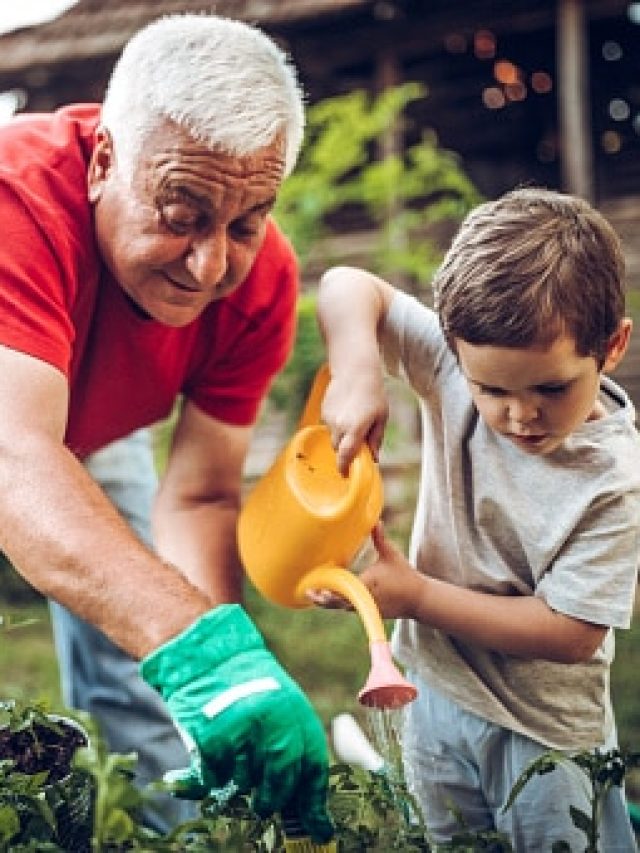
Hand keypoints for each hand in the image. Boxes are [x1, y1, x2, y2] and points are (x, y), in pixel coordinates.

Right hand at [140, 604, 332, 842]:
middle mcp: (274, 722)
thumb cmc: (244, 684)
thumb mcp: (279, 705)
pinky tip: (209, 759)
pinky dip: (211, 777)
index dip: (314, 802)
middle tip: (264, 803)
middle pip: (280, 783)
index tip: (319, 829)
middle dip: (272, 799)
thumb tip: (307, 804)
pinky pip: (215, 779)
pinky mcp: (212, 738)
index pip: (312, 767)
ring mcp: (243, 731)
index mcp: (296, 712)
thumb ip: (291, 746)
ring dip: (238, 782)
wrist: (206, 655)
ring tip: (231, 759)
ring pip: (245, 783)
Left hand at [308, 524, 422, 619]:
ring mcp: (367, 608)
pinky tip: (329, 598)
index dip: (328, 591)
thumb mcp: (391, 554)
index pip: (343, 590)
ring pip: (342, 607)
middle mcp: (364, 599)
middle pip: (337, 602)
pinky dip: (340, 603)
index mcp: (366, 584)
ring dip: (329, 602)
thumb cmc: (405, 575)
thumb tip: (376, 521)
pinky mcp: (369, 612)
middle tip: (308, 593)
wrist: (419, 599)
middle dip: (322, 599)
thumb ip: (380, 539)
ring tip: (314, 595)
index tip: (315, 589)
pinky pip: (350, 608)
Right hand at [322, 371, 387, 474]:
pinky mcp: (324, 411)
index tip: (346, 475)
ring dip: (342, 436)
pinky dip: (337, 425)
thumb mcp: (381, 417)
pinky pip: (329, 425)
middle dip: (346, 450)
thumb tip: (375, 459)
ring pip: (334, 437)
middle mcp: (339, 426)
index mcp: (356, 429)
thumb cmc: (374, 394)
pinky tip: (346, 411)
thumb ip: (376, 439)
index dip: (344, 468)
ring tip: (354, 420)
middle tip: (357, 444)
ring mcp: (329, 418)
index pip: (346, 455)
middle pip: (338, 448)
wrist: (355, 370)